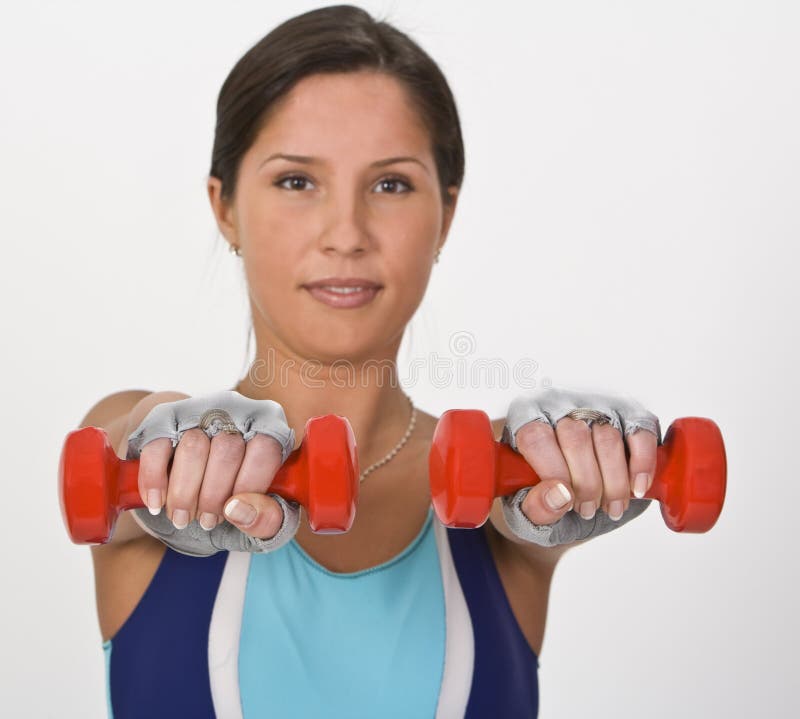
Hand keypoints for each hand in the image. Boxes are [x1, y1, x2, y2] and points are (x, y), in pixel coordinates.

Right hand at [126, 390, 297, 548]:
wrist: (192, 458)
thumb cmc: (237, 487)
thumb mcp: (262, 507)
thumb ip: (267, 517)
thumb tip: (238, 511)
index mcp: (269, 424)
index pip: (265, 450)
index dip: (249, 486)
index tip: (233, 513)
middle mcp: (237, 408)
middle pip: (227, 450)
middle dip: (213, 497)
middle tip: (206, 522)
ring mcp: (199, 407)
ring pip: (193, 447)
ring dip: (185, 492)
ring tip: (182, 518)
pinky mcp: (164, 415)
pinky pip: (157, 446)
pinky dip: (154, 480)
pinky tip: (156, 503)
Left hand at [501, 387, 661, 545]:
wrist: (568, 482)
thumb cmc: (539, 492)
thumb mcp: (526, 507)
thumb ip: (535, 506)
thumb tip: (560, 496)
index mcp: (524, 418)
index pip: (535, 436)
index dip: (553, 472)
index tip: (567, 501)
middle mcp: (558, 404)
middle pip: (575, 438)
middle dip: (586, 484)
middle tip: (587, 510)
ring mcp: (595, 404)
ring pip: (608, 438)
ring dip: (614, 482)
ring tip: (610, 508)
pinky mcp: (628, 412)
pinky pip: (641, 432)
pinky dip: (642, 464)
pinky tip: (637, 488)